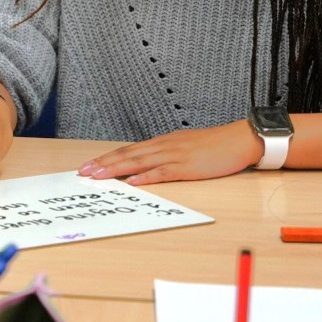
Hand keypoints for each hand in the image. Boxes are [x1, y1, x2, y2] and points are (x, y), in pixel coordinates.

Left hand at [79, 120, 258, 183]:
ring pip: (140, 162)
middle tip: (83, 172)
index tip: (89, 166)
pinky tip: (133, 182)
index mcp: (162, 143)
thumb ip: (165, 156)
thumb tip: (145, 167)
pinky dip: (147, 177)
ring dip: (117, 169)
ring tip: (99, 176)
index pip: (128, 150)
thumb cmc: (213, 146)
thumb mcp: (184, 147)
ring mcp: (175, 156)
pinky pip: (164, 172)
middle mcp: (164, 146)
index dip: (107, 158)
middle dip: (104, 164)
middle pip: (128, 155)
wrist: (238, 140)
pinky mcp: (188, 167)